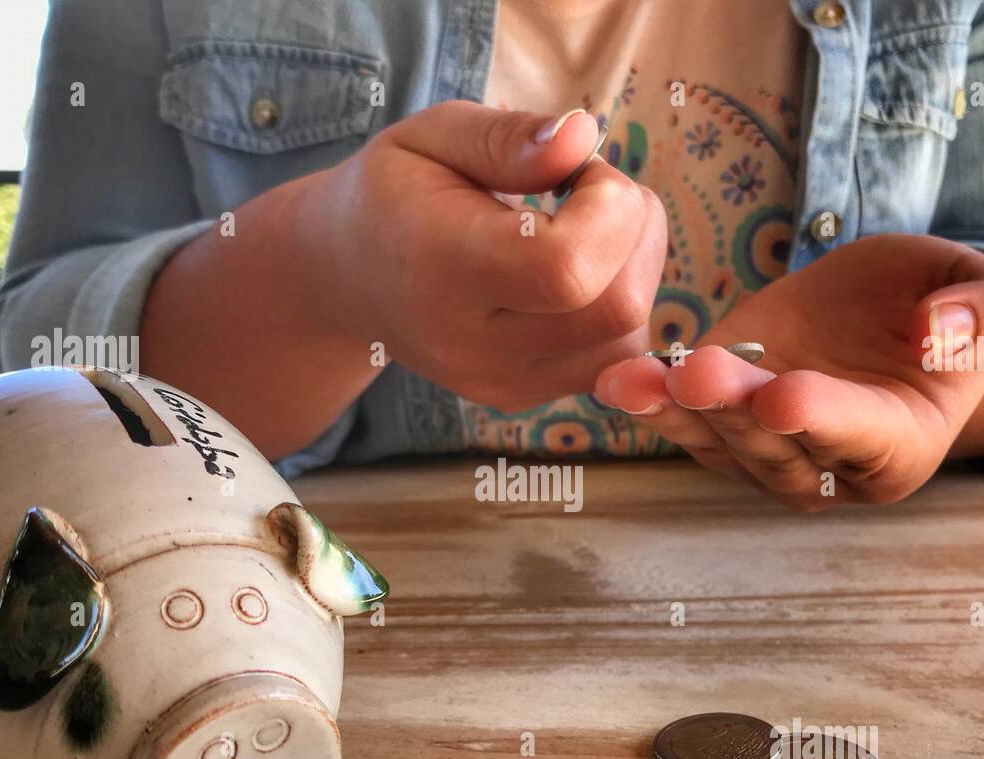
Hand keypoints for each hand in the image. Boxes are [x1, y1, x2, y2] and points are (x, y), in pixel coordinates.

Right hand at [318, 101, 666, 409]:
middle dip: (634, 234)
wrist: (349, 276)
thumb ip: (508, 138)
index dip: (609, 210)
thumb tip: (584, 136)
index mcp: (442, 271)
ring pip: (625, 342)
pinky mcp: (523, 396)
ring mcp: (499, 382)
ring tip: (583, 228)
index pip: (567, 268)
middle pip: (615, 309)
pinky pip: (611, 361)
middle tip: (589, 192)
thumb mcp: (432, 136)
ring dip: (634, 272)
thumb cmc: (396, 192)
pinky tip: (577, 270)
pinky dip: (617, 308)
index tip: (580, 171)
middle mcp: (471, 346)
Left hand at [594, 234, 983, 509]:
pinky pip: (688, 419)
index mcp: (902, 446)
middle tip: (700, 373)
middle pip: (777, 447)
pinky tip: (620, 380)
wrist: (897, 312)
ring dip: (678, 413)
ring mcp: (769, 448)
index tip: (783, 396)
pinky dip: (653, 401)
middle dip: (736, 411)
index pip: (861, 437)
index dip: (822, 418)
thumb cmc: (952, 310)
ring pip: (721, 442)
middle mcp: (830, 466)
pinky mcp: (725, 417)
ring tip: (635, 383)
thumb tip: (938, 334)